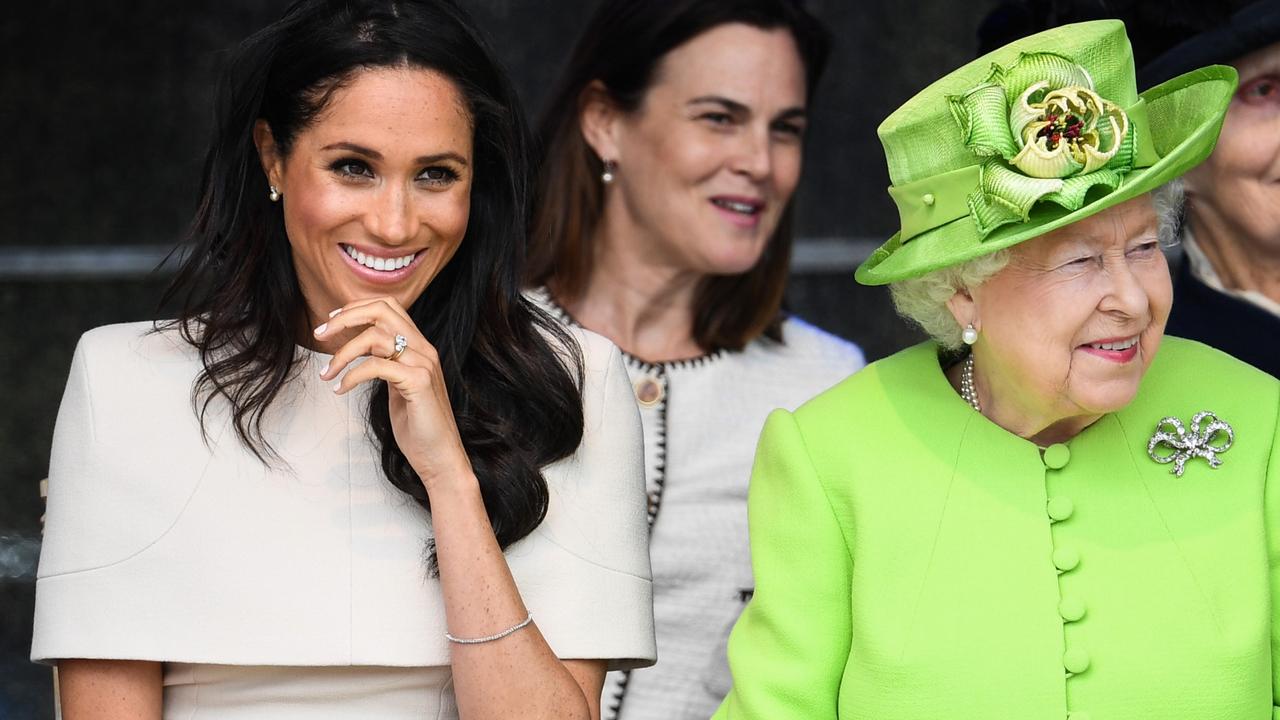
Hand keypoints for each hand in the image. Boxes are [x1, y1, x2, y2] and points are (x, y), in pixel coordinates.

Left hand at [315, 296, 473, 491]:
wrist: (440, 456)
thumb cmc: (418, 426)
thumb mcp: (399, 387)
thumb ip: (387, 364)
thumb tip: (362, 352)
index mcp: (420, 347)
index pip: (388, 307)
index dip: (357, 307)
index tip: (332, 321)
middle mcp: (424, 349)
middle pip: (381, 311)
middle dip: (345, 318)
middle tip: (319, 334)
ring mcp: (423, 364)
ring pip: (375, 336)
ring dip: (342, 353)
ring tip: (326, 372)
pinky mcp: (418, 382)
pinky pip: (375, 366)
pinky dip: (351, 376)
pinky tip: (340, 390)